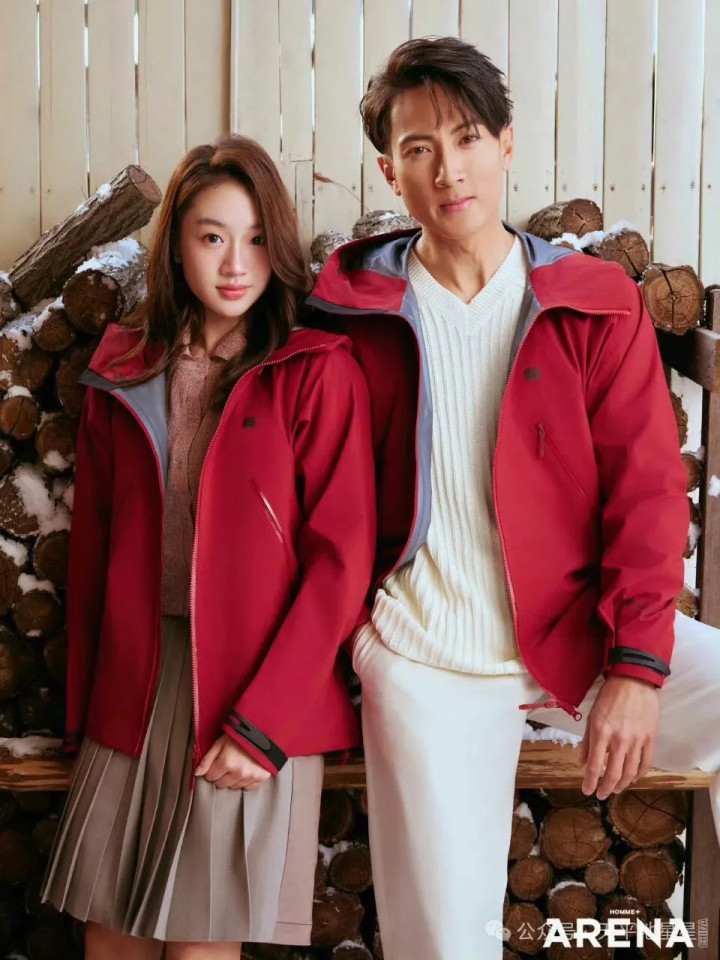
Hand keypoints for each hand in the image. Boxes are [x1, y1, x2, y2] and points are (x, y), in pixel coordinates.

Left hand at [194, 733, 271, 789]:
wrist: (263, 730)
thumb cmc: (239, 735)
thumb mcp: (220, 742)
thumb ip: (207, 759)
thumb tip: (196, 773)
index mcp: (226, 762)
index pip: (211, 777)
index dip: (212, 769)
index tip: (218, 762)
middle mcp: (238, 772)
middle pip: (221, 784)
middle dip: (222, 775)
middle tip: (228, 763)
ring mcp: (251, 776)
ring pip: (234, 787)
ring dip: (233, 778)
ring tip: (238, 765)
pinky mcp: (261, 778)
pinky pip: (248, 788)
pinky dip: (246, 781)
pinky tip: (247, 770)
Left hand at [580, 676, 658, 799]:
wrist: (633, 681)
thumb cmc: (609, 697)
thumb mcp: (592, 717)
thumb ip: (587, 742)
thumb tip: (583, 763)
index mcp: (601, 733)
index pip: (595, 766)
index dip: (590, 783)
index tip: (588, 791)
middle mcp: (619, 740)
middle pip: (613, 774)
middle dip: (606, 788)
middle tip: (602, 794)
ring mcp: (637, 740)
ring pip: (631, 772)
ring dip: (623, 784)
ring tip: (616, 788)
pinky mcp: (650, 738)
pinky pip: (646, 763)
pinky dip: (640, 774)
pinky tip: (634, 778)